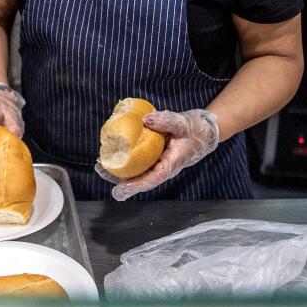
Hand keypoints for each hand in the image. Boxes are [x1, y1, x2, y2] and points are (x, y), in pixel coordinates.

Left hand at [96, 109, 219, 200]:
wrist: (204, 132)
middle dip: (122, 180)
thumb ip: (166, 121)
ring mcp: (159, 164)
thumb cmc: (195, 130)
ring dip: (121, 172)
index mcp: (171, 164)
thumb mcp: (183, 124)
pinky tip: (114, 156)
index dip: (136, 184)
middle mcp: (164, 168)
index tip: (121, 187)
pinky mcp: (156, 158)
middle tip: (103, 172)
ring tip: (102, 167)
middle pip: (142, 179)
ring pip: (139, 173)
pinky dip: (127, 162)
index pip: (153, 179)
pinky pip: (140, 164)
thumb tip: (146, 119)